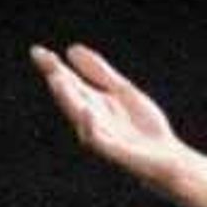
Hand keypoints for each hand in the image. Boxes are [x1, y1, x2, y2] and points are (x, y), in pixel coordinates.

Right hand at [30, 43, 190, 185]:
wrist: (168, 157)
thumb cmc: (145, 127)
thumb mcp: (122, 91)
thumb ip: (100, 72)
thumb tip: (71, 49)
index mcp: (94, 103)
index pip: (70, 83)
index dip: (54, 67)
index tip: (37, 51)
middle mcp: (92, 119)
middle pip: (70, 96)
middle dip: (57, 79)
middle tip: (43, 60)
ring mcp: (101, 135)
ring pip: (78, 116)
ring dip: (67, 98)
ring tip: (56, 79)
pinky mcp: (113, 151)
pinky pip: (97, 139)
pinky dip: (90, 125)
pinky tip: (87, 109)